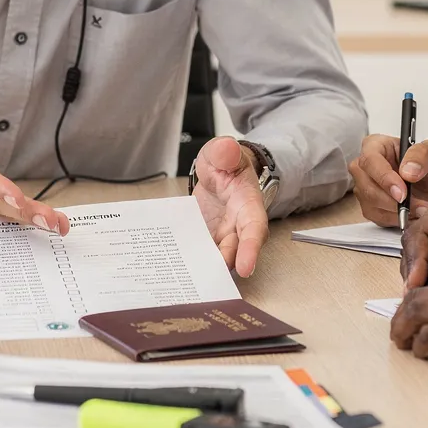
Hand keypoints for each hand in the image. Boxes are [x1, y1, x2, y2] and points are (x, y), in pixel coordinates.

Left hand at [192, 137, 268, 277]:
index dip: (251, 250)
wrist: (218, 170)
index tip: (246, 268)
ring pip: (217, 257)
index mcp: (248, 204)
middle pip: (235, 251)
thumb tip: (227, 148)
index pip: (254, 229)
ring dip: (205, 268)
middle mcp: (238, 225)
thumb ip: (225, 151)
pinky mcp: (206, 239)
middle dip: (223, 266)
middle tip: (207, 278)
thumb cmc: (225, 163)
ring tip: (188, 279)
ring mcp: (222, 235)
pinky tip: (173, 268)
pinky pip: (200, 253)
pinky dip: (190, 261)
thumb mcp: (223, 152)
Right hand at [349, 136, 427, 227]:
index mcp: (378, 145)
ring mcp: (367, 187)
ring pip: (370, 204)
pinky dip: (396, 219)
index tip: (402, 192)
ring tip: (421, 208)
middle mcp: (368, 166)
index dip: (384, 178)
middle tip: (417, 205)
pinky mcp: (372, 206)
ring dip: (397, 211)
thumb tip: (407, 170)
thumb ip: (424, 153)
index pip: (370, 160)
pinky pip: (377, 217)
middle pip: (366, 185)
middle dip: (391, 200)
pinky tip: (412, 213)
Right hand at [398, 197, 427, 290]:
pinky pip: (426, 279)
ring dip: (416, 285)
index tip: (417, 281)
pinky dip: (426, 292)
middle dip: (411, 274)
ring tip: (424, 304)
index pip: (419, 233)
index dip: (415, 259)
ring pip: (414, 267)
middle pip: (411, 250)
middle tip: (415, 299)